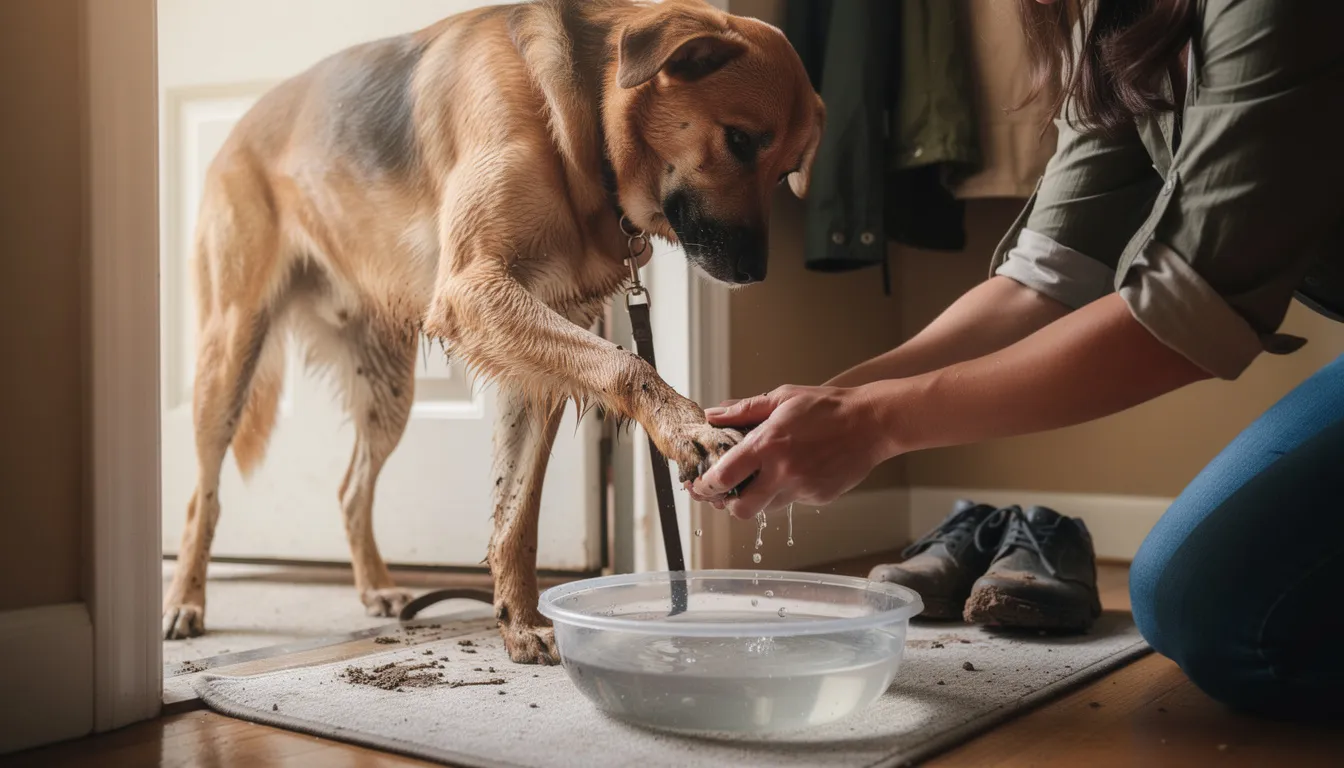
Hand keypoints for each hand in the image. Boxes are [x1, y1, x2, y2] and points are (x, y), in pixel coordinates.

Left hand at [686, 384, 892, 518]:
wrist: (872, 422)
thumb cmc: (827, 407)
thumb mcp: (782, 398)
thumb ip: (744, 410)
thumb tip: (712, 415)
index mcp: (768, 445)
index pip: (723, 478)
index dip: (705, 487)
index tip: (698, 486)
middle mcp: (783, 472)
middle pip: (741, 510)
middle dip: (729, 505)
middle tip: (726, 493)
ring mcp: (803, 488)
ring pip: (766, 508)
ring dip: (758, 498)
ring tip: (762, 476)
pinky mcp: (819, 498)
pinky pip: (792, 501)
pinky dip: (787, 491)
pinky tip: (796, 470)